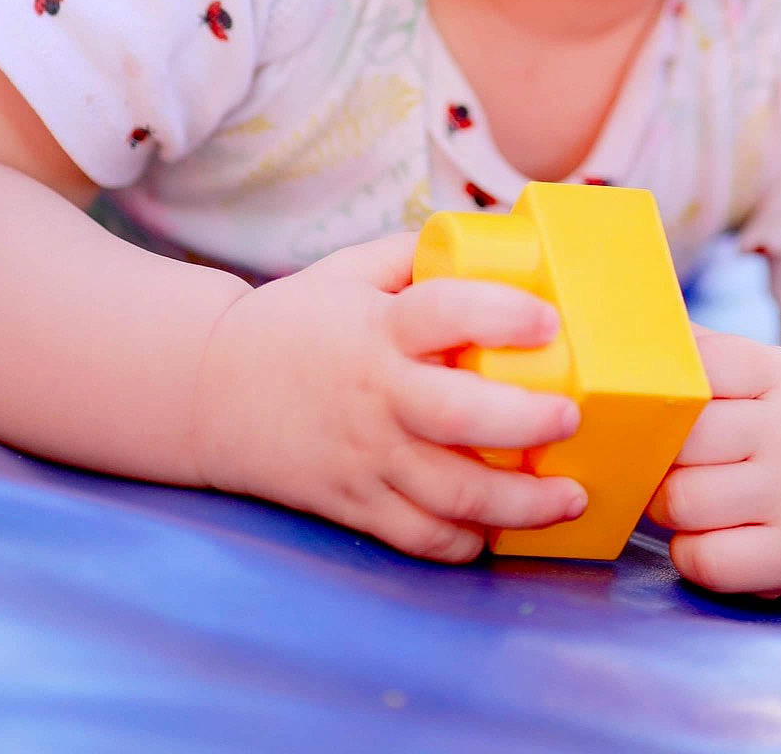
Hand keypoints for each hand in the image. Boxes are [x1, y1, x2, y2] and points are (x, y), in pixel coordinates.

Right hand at [189, 231, 586, 562]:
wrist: (209, 392)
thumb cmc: (293, 323)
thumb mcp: (349, 270)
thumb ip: (416, 253)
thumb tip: (491, 237)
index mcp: (377, 329)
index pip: (443, 313)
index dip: (499, 315)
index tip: (548, 321)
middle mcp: (375, 396)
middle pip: (457, 416)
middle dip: (525, 422)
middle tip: (572, 417)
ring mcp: (365, 458)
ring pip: (449, 494)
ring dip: (518, 503)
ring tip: (569, 496)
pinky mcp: (354, 505)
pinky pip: (418, 537)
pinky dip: (464, 543)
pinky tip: (500, 530)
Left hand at [647, 329, 780, 597]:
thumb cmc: (764, 427)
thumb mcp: (747, 374)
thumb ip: (687, 350)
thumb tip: (613, 330)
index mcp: (780, 374)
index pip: (693, 371)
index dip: (652, 393)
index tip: (640, 406)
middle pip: (683, 440)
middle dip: (653, 456)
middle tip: (654, 461)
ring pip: (684, 501)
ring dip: (664, 507)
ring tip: (678, 497)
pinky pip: (703, 559)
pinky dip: (687, 553)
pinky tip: (701, 536)